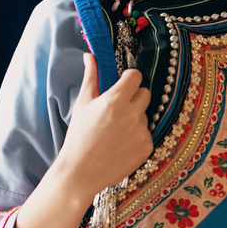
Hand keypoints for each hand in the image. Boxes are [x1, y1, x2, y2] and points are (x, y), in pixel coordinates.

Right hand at [56, 54, 153, 198]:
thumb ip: (91, 76)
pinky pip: (147, 132)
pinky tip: (121, 144)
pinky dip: (137, 136)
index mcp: (116, 100)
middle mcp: (132, 114)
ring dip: (134, 118)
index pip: (136, 76)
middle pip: (145, 93)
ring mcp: (142, 131)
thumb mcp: (83, 104)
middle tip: (117, 110)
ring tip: (115, 131)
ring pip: (145, 114)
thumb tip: (90, 55)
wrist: (81, 172)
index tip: (122, 85)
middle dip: (134, 97)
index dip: (129, 79)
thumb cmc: (78, 136)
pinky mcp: (148, 147)